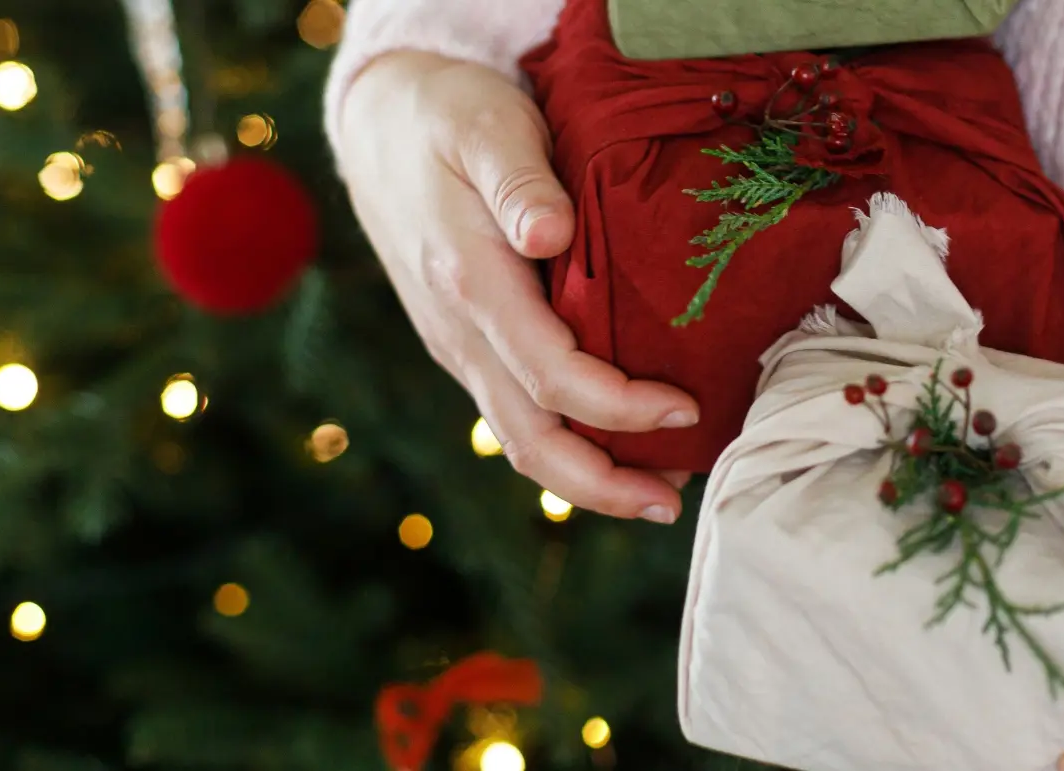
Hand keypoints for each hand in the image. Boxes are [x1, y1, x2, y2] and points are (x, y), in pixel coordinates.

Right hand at [336, 52, 697, 521]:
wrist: (379, 120)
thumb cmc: (447, 114)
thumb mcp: (486, 124)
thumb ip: (519, 179)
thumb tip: (550, 234)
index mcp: (470, 283)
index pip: (551, 374)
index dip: (619, 407)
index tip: (684, 408)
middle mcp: (460, 332)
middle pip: (530, 439)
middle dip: (603, 485)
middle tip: (675, 503)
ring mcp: (460, 347)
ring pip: (521, 440)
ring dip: (589, 479)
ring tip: (661, 491)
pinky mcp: (469, 347)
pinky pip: (517, 415)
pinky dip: (570, 444)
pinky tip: (620, 446)